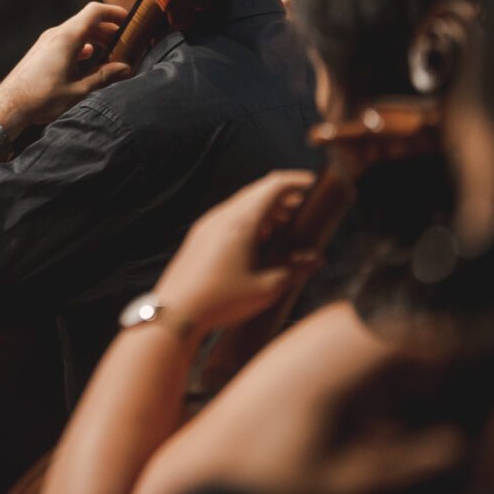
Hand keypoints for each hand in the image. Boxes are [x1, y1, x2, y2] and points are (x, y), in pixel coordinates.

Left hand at [0, 2, 131, 136]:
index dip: (114, 13)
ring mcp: (47, 42)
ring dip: (94, 38)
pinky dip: (80, 45)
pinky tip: (88, 59)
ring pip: (76, 31)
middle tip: (125, 43)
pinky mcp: (41, 51)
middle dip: (108, 30)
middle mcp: (56, 34)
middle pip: (87, 21)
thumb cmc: (42, 99)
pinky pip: (65, 40)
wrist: (8, 106)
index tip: (129, 21)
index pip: (95, 12)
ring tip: (110, 53)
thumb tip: (124, 69)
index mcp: (67, 38)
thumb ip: (103, 77)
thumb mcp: (79, 90)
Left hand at [154, 170, 321, 329]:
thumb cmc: (220, 302)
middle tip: (304, 206)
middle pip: (257, 191)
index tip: (313, 183)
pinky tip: (261, 236)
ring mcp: (208, 225)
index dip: (295, 180)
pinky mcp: (200, 235)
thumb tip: (317, 259)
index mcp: (241, 223)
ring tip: (286, 222)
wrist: (175, 312)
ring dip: (266, 207)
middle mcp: (222, 217)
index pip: (272, 186)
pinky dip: (250, 217)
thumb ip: (295, 271)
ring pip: (242, 203)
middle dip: (283, 194)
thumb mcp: (266, 289)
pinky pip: (229, 215)